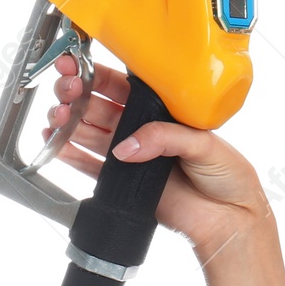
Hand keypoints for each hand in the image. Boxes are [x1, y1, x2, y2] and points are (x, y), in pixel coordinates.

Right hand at [40, 53, 269, 256]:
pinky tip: (55, 143)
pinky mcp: (123, 182)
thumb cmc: (227, 175)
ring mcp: (131, 155)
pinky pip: (90, 166)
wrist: (229, 219)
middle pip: (101, 106)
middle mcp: (143, 130)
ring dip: (70, 122)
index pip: (125, 87)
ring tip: (57, 116)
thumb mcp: (203, 143)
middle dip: (78, 95)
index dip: (98, 75)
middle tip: (66, 90)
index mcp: (163, 111)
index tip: (76, 66)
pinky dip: (70, 154)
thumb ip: (164, 137)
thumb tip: (126, 146)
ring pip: (90, 133)